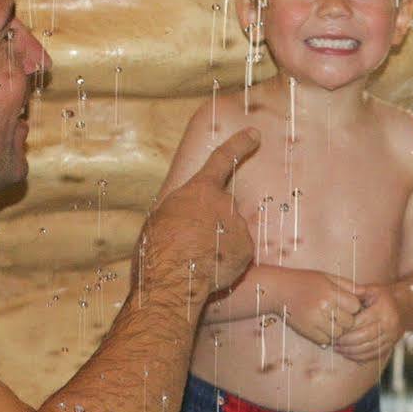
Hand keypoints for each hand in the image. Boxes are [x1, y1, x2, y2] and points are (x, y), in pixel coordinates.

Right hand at [138, 128, 258, 295]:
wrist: (173, 277)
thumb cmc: (157, 248)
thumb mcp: (161, 217)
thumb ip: (182, 208)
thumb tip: (187, 215)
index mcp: (200, 190)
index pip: (223, 159)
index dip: (240, 145)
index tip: (255, 134)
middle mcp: (225, 203)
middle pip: (224, 208)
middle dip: (213, 223)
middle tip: (193, 244)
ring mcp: (239, 227)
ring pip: (232, 232)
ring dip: (220, 243)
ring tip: (198, 261)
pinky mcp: (247, 251)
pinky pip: (239, 253)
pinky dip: (228, 261)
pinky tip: (211, 271)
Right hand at [280, 271, 367, 348]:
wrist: (278, 290)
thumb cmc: (304, 281)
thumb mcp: (326, 277)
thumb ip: (348, 285)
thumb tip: (366, 293)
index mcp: (330, 291)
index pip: (355, 306)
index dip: (354, 307)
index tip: (348, 305)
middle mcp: (323, 306)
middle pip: (349, 322)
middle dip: (347, 320)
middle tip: (340, 315)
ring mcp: (314, 320)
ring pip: (339, 334)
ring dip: (337, 330)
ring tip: (330, 321)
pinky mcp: (306, 331)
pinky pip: (325, 341)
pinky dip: (326, 337)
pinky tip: (321, 328)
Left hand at [328, 282, 403, 363]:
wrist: (405, 307)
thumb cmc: (384, 297)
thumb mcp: (373, 289)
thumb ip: (357, 291)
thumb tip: (338, 290)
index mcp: (382, 310)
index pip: (359, 322)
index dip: (345, 327)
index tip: (333, 328)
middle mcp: (389, 325)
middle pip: (363, 337)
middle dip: (346, 341)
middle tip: (333, 341)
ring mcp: (391, 337)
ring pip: (367, 349)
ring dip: (350, 351)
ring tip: (337, 348)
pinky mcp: (391, 345)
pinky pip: (373, 355)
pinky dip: (359, 357)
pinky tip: (348, 354)